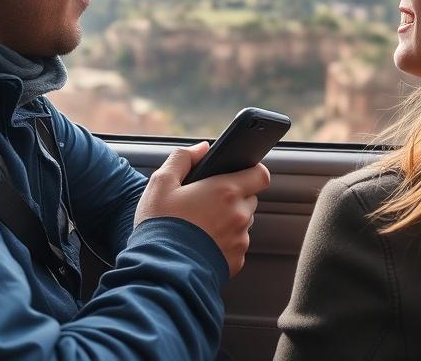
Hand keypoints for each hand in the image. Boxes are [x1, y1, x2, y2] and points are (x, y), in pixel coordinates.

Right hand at [134, 142, 270, 275]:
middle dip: (233, 196)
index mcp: (226, 191)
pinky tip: (202, 244)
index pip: (260, 174)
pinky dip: (224, 243)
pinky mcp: (236, 262)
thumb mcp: (161, 183)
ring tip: (201, 225)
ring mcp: (240, 240)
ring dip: (229, 220)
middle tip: (206, 201)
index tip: (238, 173)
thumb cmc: (160, 226)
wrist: (160, 272)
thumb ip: (183, 158)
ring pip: (242, 223)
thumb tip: (202, 148)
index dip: (251, 171)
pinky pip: (236, 246)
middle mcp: (239, 215)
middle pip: (249, 198)